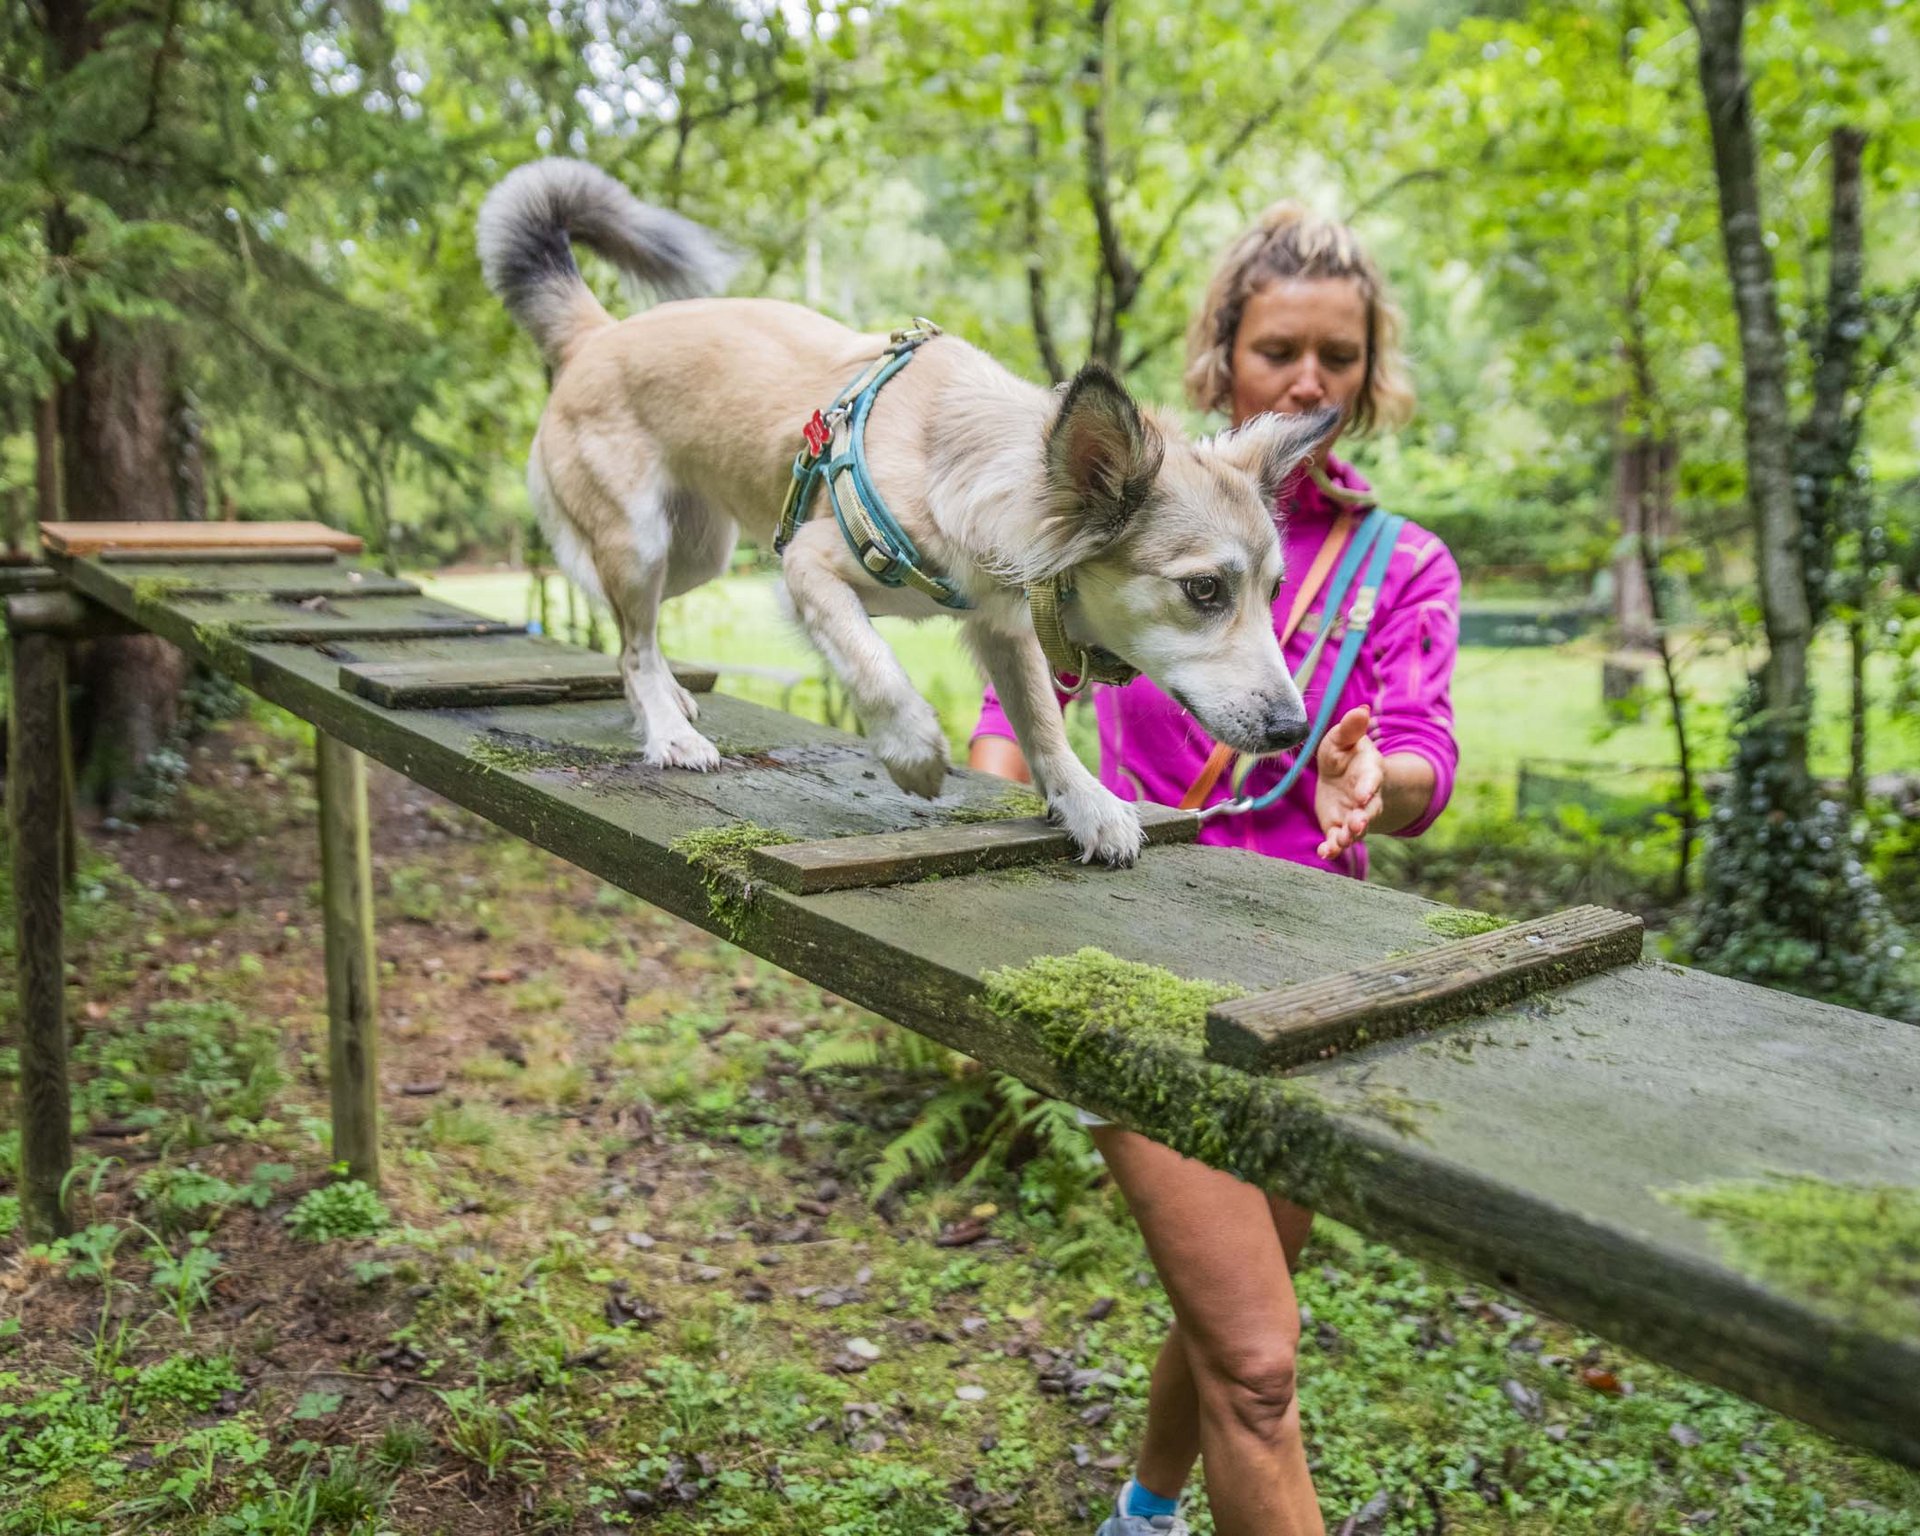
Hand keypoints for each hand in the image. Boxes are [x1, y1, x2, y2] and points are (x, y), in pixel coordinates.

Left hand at [1312, 705, 1383, 860]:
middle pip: (1368, 812)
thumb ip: (1350, 728)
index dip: (1368, 787)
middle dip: (1363, 819)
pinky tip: (1323, 854)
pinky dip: (1331, 849)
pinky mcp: (1338, 827)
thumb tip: (1361, 709)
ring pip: (1354, 830)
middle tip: (1356, 826)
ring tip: (1339, 843)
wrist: (1341, 776)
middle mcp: (1364, 799)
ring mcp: (1352, 815)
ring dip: (1347, 837)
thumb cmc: (1344, 753)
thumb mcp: (1343, 738)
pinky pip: (1336, 841)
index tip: (1364, 794)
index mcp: (1369, 773)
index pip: (1371, 780)